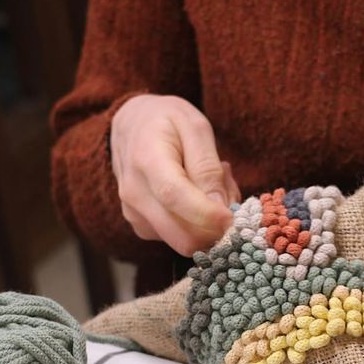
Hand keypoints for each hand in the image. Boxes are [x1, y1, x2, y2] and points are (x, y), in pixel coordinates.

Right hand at [109, 95, 240, 255]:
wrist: (131, 126)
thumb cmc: (166, 122)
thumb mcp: (195, 127)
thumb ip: (207, 167)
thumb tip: (220, 208)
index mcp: (146, 159)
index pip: (174, 196)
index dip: (207, 214)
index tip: (232, 218)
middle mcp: (134, 193)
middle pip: (180, 235)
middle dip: (216, 227)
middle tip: (228, 192)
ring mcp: (134, 214)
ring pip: (185, 241)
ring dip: (209, 224)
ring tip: (212, 185)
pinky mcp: (142, 227)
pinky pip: (178, 238)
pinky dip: (198, 225)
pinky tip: (198, 196)